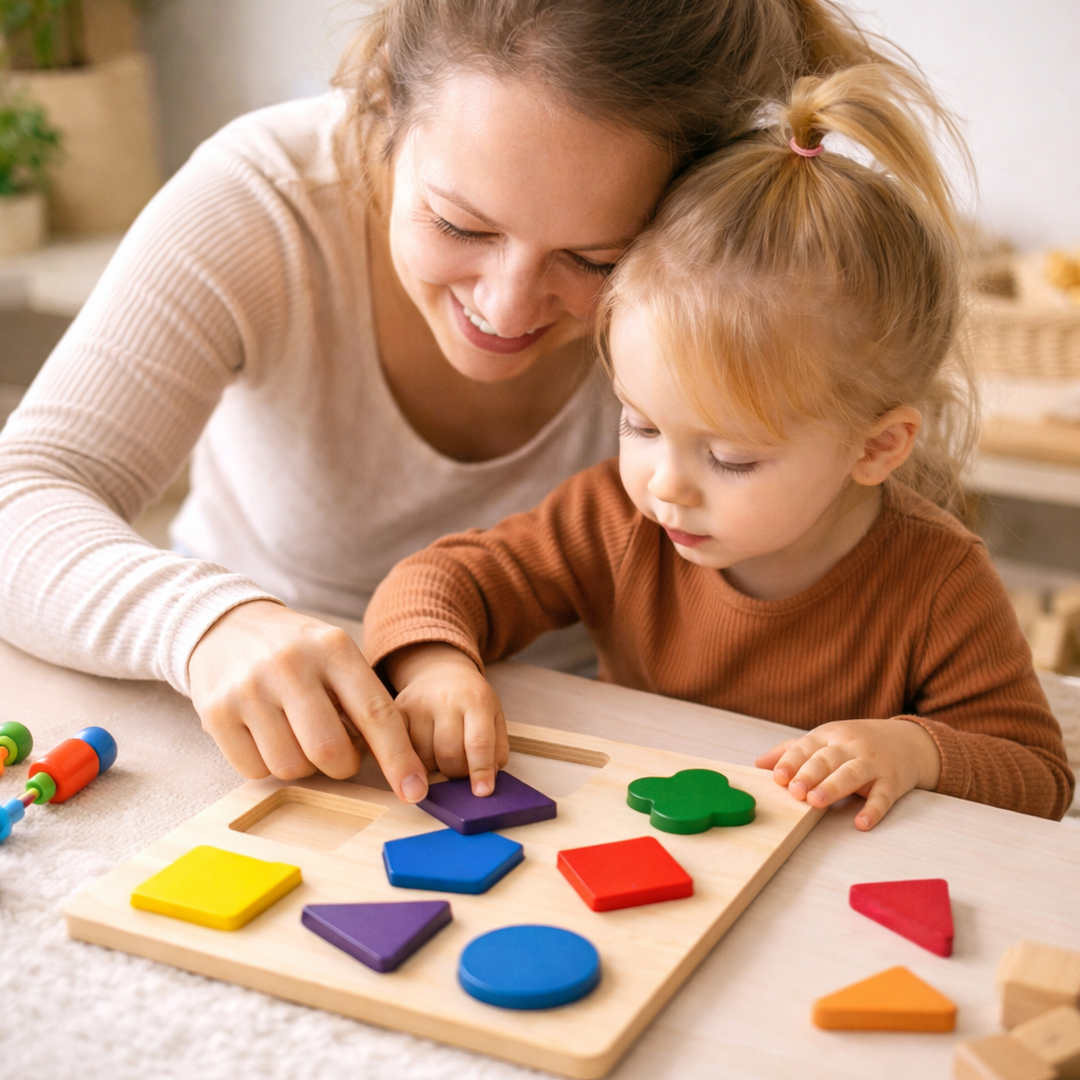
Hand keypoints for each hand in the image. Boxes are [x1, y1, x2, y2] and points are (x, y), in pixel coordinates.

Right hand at [188, 600, 428, 801]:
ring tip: (294, 734)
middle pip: (329, 751)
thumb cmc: (296, 651)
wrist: (226, 624)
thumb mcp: (335, 655)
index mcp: (333, 648)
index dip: (399, 758)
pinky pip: (254, 770)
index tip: (415, 791)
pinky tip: (264, 734)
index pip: (375, 712)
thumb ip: (363, 700)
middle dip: (341, 765)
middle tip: (336, 752)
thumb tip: (397, 763)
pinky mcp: (216, 712)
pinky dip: (266, 764)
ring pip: (290, 767)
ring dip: (301, 765)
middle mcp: (291, 665)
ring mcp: (250, 688)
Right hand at [384, 643, 509, 796]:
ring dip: (433, 768)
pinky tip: (420, 752)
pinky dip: (411, 760)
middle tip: (460, 769)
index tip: (482, 792)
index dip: (481, 771)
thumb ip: (496, 750)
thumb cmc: (471, 700)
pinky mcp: (396, 711)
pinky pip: (400, 750)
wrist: (441, 672)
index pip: (479, 742)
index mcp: (476, 699)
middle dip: (456, 773)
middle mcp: (445, 698)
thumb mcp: (495, 717)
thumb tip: (486, 783)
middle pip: (448, 754)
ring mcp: (417, 704)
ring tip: (440, 754)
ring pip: (422, 757)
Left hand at [754, 718, 941, 829]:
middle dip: (809, 774)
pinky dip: (873, 810)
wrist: (907, 741)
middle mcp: (850, 747)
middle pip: (826, 759)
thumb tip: (758, 764)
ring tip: (816, 802)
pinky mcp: (893, 782)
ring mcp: (873, 763)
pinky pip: (883, 796)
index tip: (777, 777)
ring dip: (833, 787)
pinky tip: (861, 823)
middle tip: (794, 791)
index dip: (791, 762)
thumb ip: (792, 751)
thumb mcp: (824, 741)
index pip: (806, 747)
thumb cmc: (854, 744)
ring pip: (851, 774)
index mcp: (829, 736)